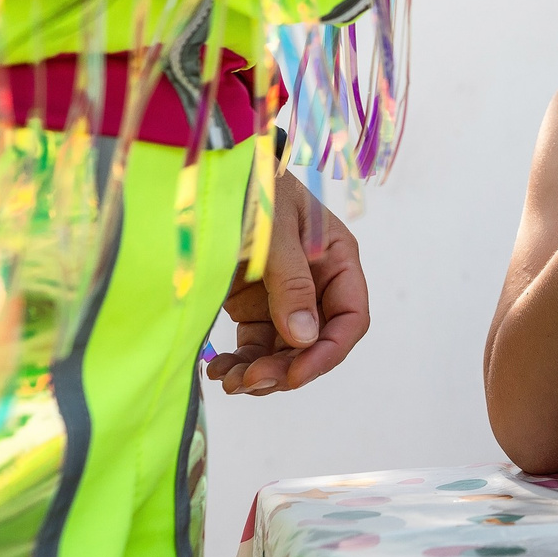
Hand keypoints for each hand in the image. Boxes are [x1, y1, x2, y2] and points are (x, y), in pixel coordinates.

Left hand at [210, 168, 370, 393]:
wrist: (207, 174)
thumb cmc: (250, 188)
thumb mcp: (273, 232)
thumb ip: (290, 283)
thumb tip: (304, 339)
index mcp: (336, 258)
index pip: (350, 318)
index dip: (328, 352)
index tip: (294, 375)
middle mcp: (317, 282)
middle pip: (316, 342)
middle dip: (287, 368)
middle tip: (250, 382)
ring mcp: (285, 296)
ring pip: (285, 351)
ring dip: (261, 372)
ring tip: (229, 380)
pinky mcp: (254, 305)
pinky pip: (256, 345)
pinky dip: (241, 362)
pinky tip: (219, 369)